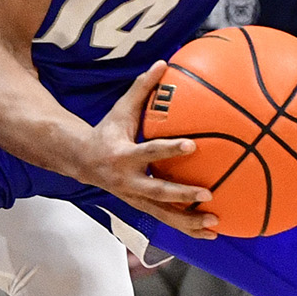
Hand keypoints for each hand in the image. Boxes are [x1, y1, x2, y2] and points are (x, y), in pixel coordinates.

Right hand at [76, 62, 217, 238]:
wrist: (81, 161)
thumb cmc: (106, 131)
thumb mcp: (120, 109)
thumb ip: (142, 88)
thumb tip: (163, 63)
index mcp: (123, 156)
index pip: (149, 152)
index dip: (170, 150)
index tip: (193, 145)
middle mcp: (128, 182)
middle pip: (157, 193)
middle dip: (182, 195)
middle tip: (208, 194)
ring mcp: (134, 198)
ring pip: (163, 215)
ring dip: (189, 222)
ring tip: (215, 224)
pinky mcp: (140, 208)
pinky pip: (165, 220)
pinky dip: (187, 228)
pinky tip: (210, 233)